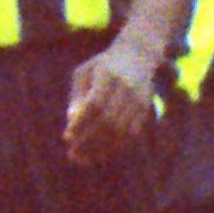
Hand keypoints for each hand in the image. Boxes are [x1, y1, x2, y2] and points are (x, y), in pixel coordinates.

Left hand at [64, 39, 158, 165]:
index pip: (95, 104)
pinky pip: (132, 132)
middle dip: (89, 140)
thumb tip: (71, 118)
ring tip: (84, 158)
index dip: (81, 123)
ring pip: (121, 129)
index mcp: (108, 75)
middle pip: (108, 120)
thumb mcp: (85, 72)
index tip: (67, 136)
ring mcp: (139, 98)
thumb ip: (77, 94)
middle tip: (73, 153)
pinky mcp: (146, 108)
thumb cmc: (103, 65)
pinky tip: (101, 153)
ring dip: (102, 147)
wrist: (139, 54)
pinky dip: (116, 145)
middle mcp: (126, 87)